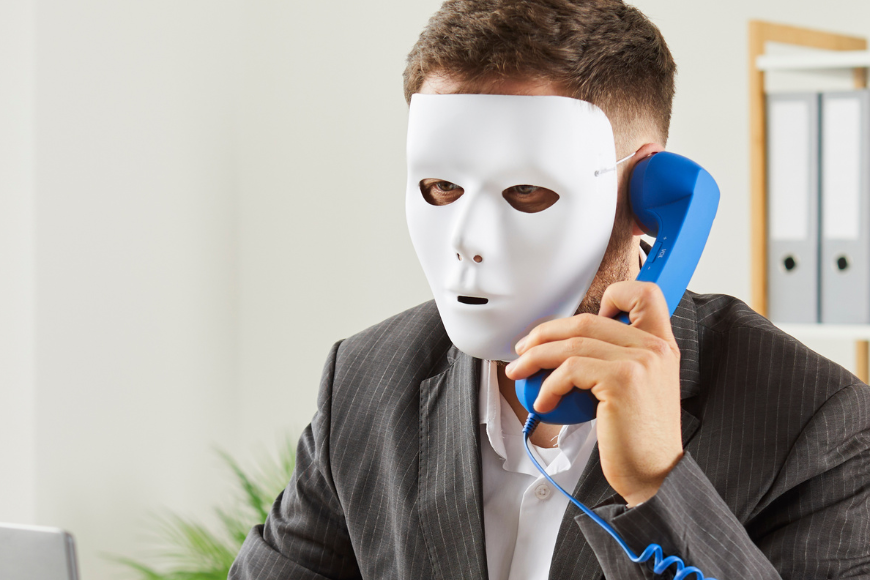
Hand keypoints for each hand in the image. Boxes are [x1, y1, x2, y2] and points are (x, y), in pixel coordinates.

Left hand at [504, 281, 682, 506]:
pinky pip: (569, 370)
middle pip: (587, 319)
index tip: (580, 324)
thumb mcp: (639, 389)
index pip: (643, 294)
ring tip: (519, 372)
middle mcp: (656, 347)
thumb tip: (571, 345)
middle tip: (524, 349)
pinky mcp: (622, 380)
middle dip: (545, 332)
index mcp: (662, 344)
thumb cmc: (639, 438)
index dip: (610, 296)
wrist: (655, 475)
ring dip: (535, 357)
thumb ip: (619, 359)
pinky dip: (547, 385)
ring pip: (571, 343)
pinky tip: (543, 402)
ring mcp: (640, 361)